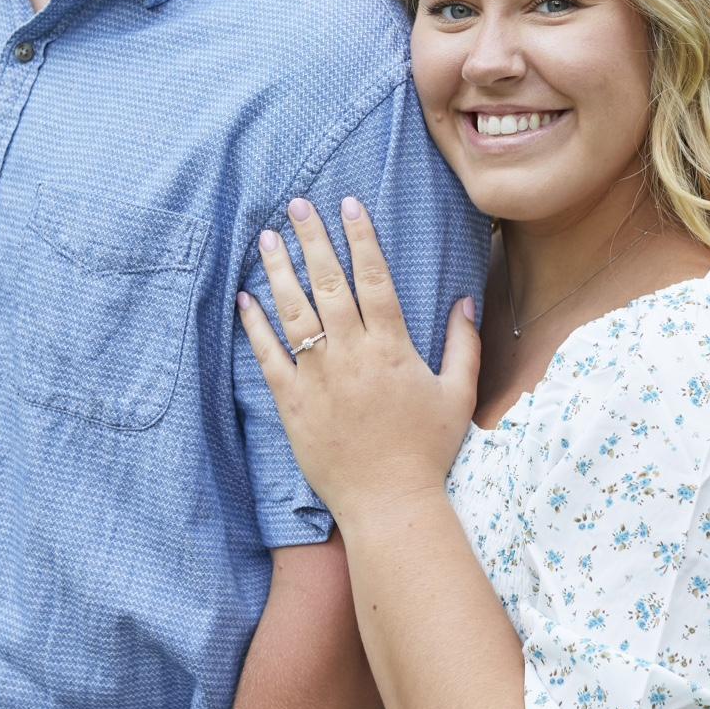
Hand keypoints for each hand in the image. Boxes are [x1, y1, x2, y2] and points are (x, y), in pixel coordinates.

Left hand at [237, 196, 478, 535]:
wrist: (389, 504)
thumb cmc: (427, 451)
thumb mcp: (458, 394)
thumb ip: (464, 344)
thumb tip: (465, 299)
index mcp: (392, 348)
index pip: (374, 278)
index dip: (360, 237)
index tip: (348, 204)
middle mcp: (352, 354)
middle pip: (329, 283)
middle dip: (312, 238)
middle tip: (297, 204)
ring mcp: (318, 377)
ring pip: (294, 311)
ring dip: (279, 270)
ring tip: (266, 237)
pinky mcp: (292, 402)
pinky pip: (267, 356)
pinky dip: (254, 325)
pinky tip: (245, 297)